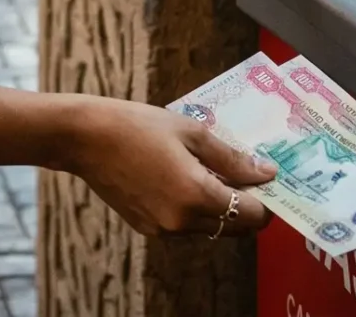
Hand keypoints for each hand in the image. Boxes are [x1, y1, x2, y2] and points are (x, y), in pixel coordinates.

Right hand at [63, 97, 278, 238]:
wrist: (85, 138)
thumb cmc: (138, 125)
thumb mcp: (191, 132)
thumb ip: (232, 157)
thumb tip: (266, 172)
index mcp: (197, 195)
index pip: (251, 215)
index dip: (267, 202)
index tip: (269, 183)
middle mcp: (182, 221)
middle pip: (234, 228)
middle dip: (248, 207)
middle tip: (247, 177)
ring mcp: (163, 229)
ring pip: (210, 229)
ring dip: (221, 209)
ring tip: (212, 172)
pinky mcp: (147, 228)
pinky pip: (185, 226)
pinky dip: (195, 210)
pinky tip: (184, 179)